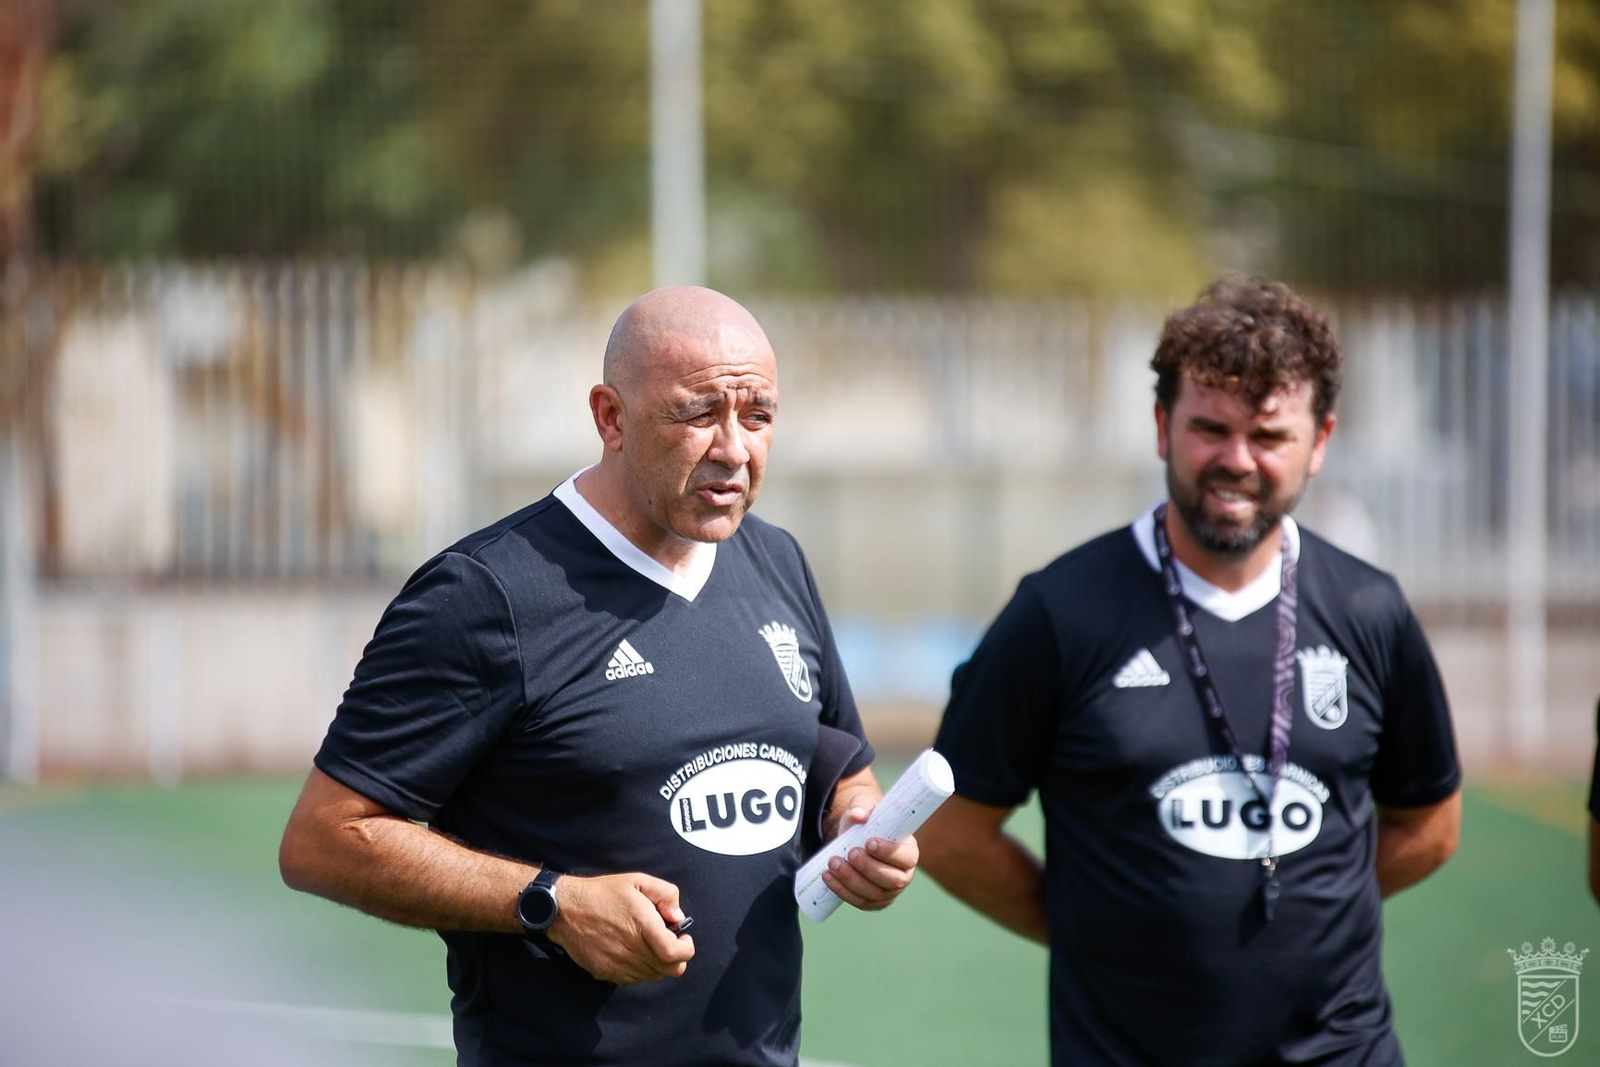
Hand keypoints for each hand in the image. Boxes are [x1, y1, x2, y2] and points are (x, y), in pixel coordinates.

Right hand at [546, 873, 694, 984]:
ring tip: (648, 944)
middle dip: (676, 958)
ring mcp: (617, 965)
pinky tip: (632, 951)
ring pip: (652, 976)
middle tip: (670, 942)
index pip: (674, 955)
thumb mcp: (637, 881)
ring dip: (657, 964)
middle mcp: (631, 950)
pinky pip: (633, 979)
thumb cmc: (603, 893)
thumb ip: (666, 894)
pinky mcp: (605, 972)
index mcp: (642, 927)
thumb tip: (678, 918)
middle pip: (668, 971)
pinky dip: (639, 969)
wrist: (565, 909)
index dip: (686, 950)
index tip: (684, 939)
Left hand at [819, 803, 917, 911]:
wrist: (851, 839)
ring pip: (873, 893)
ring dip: (851, 879)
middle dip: (868, 868)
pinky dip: (842, 891)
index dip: (890, 852)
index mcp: (909, 852)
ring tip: (833, 862)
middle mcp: (903, 875)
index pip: (907, 857)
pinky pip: (858, 902)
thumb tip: (857, 815)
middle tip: (850, 853)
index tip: (869, 843)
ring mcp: (888, 892)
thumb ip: (861, 806)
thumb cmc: (864, 823)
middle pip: (892, 880)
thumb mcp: (863, 807)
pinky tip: (828, 877)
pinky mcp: (872, 902)